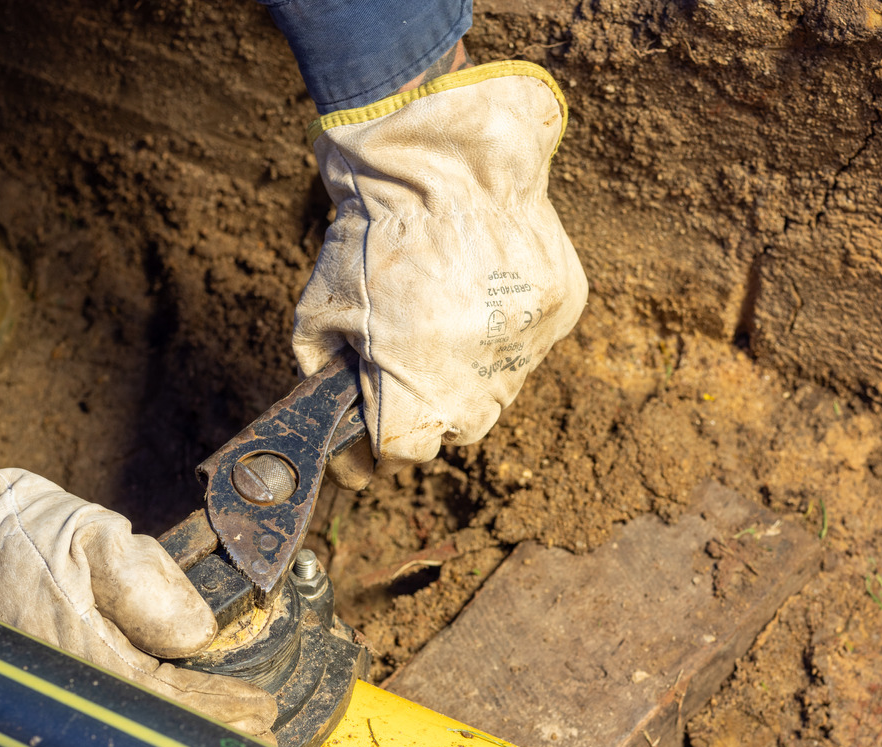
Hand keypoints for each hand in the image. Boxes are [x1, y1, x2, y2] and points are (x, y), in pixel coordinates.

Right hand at [0, 467, 276, 736]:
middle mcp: (65, 687)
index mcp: (83, 654)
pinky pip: (101, 717)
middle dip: (209, 735)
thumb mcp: (91, 537)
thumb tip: (197, 635)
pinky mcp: (34, 689)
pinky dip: (144, 724)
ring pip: (128, 729)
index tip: (261, 712)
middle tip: (260, 741)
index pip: (167, 698)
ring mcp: (46, 694)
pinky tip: (168, 725)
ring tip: (232, 739)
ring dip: (180, 734)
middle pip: (151, 727)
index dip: (218, 708)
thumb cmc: (17, 531)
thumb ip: (147, 581)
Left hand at [294, 61, 586, 488]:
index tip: (363, 444)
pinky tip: (480, 285)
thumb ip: (326, 377)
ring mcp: (529, 347)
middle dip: (427, 407)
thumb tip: (336, 419)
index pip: (403, 452)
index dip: (376, 449)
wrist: (443, 158)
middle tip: (405, 363)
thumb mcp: (320, 312)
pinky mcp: (561, 309)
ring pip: (498, 385)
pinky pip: (530, 338)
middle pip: (456, 426)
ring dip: (469, 367)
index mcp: (417, 390)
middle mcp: (480, 383)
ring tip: (444, 313)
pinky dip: (504, 325)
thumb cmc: (371, 234)